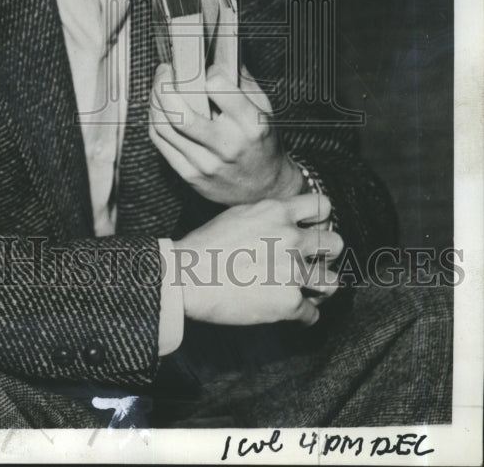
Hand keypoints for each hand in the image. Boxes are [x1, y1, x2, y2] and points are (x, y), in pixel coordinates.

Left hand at [149, 61, 302, 205]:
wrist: (265, 190)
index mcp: (251, 125)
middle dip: (164, 85)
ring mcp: (206, 163)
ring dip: (155, 100)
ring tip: (158, 87)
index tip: (207, 70)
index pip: (219, 88)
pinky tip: (159, 109)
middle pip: (181, 113)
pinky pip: (161, 143)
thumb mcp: (266, 110)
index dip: (208, 73)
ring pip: (164, 127)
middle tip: (165, 71)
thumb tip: (222, 53)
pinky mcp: (190, 175)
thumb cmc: (263, 145)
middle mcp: (227, 145)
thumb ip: (244, 81)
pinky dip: (155, 121)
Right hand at [173, 194, 341, 326]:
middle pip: (335, 243)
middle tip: (313, 263)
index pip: (323, 206)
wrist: (187, 277)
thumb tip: (286, 222)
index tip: (314, 230)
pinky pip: (312, 313)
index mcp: (277, 212)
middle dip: (327, 255)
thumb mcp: (239, 214)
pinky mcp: (289, 301)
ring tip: (309, 291)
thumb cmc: (205, 246)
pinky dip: (303, 316)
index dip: (322, 220)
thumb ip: (268, 215)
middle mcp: (291, 237)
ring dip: (320, 288)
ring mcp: (293, 270)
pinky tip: (292, 313)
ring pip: (332, 282)